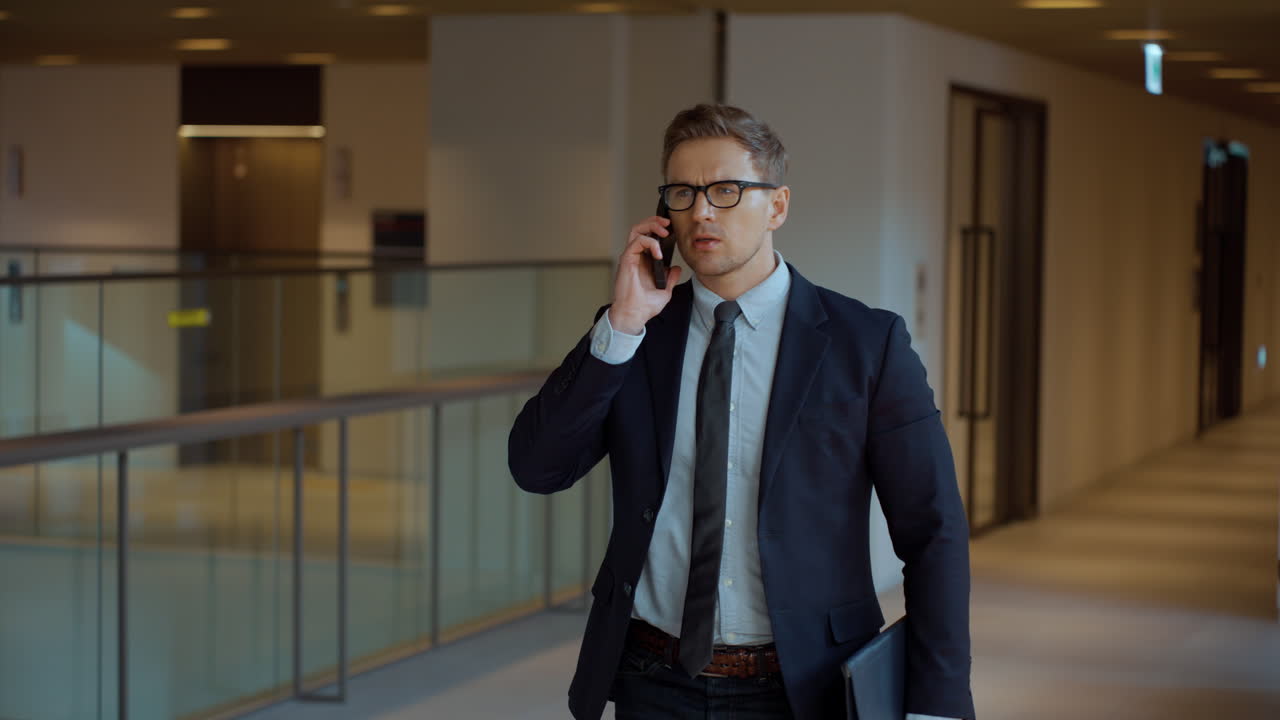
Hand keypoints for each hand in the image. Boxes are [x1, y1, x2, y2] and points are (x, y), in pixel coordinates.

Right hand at [608, 216, 681, 333]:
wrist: (634, 315)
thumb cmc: (644, 306)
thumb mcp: (664, 291)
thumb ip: (670, 278)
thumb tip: (676, 268)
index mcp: (643, 262)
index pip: (647, 237)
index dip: (658, 229)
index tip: (671, 230)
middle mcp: (635, 257)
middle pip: (640, 228)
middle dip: (654, 221)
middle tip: (668, 224)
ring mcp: (630, 257)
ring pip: (636, 230)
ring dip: (651, 226)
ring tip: (665, 232)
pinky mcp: (626, 259)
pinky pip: (637, 241)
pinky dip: (650, 243)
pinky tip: (659, 253)